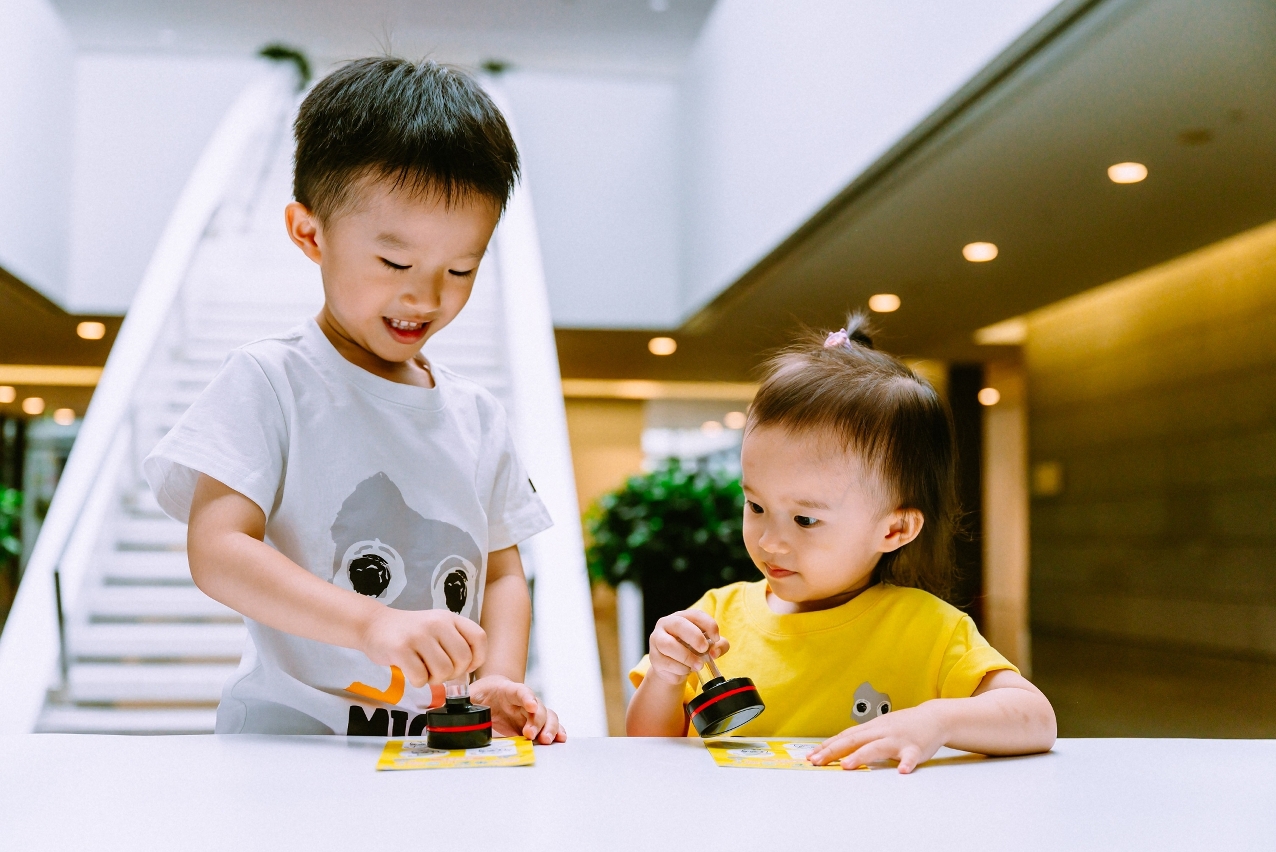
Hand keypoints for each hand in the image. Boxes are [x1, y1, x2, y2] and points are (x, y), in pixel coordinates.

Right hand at [359, 608, 486, 687]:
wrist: (374, 624)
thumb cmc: (410, 632)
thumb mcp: (437, 628)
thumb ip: (454, 643)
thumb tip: (468, 671)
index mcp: (450, 618)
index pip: (479, 638)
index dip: (477, 658)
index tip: (464, 666)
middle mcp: (437, 623)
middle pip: (463, 659)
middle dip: (453, 673)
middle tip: (439, 672)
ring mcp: (419, 635)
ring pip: (443, 670)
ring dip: (435, 679)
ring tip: (424, 672)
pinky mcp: (401, 649)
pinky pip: (421, 677)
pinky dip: (418, 682)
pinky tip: (411, 673)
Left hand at [470, 675, 565, 743]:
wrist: (492, 692)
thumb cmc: (482, 693)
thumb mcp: (469, 695)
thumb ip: (461, 701)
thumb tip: (444, 707)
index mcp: (508, 691)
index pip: (520, 691)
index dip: (527, 697)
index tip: (531, 706)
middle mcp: (524, 701)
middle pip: (538, 707)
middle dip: (537, 721)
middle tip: (531, 735)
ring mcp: (531, 713)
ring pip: (548, 716)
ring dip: (550, 728)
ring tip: (546, 741)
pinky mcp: (534, 724)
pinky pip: (550, 725)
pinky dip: (557, 731)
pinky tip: (560, 739)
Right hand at [647, 610, 728, 684]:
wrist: (674, 668)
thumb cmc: (692, 651)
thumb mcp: (709, 646)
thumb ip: (719, 646)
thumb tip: (715, 651)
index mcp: (683, 617)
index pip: (695, 614)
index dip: (708, 624)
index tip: (716, 638)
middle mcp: (667, 624)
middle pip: (679, 624)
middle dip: (695, 637)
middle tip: (704, 649)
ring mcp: (657, 639)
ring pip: (668, 644)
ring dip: (686, 656)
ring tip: (698, 665)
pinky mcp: (653, 656)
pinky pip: (666, 662)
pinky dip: (679, 668)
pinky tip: (685, 670)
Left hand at [809, 703, 946, 773]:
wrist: (933, 718)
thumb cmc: (902, 726)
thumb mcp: (878, 729)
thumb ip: (861, 739)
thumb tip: (837, 749)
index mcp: (870, 729)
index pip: (844, 737)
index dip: (827, 746)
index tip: (810, 756)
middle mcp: (880, 732)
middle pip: (854, 740)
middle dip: (833, 751)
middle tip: (817, 761)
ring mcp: (897, 739)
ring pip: (877, 747)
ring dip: (861, 756)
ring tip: (847, 766)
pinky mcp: (915, 748)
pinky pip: (910, 757)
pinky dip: (906, 763)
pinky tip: (902, 771)